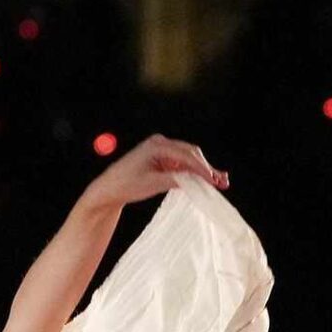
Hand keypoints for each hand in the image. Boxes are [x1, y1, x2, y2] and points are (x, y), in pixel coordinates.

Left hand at [82, 134, 229, 209]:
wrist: (109, 188)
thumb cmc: (126, 185)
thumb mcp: (152, 184)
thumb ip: (174, 180)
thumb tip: (195, 181)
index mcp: (157, 146)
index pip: (186, 156)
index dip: (202, 169)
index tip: (214, 181)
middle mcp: (160, 143)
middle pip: (191, 153)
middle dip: (207, 168)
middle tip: (222, 182)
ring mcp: (161, 149)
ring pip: (188, 158)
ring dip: (202, 170)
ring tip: (219, 182)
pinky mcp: (161, 158)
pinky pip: (181, 164)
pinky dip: (192, 172)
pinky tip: (205, 180)